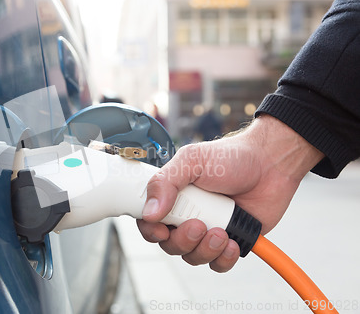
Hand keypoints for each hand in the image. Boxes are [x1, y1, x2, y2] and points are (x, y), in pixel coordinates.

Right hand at [137, 115, 323, 271]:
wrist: (271, 164)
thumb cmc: (231, 157)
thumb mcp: (192, 160)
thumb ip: (166, 182)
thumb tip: (150, 212)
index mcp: (172, 196)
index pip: (149, 222)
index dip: (151, 231)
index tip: (163, 230)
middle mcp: (186, 215)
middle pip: (170, 245)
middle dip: (183, 240)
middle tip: (199, 225)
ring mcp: (207, 229)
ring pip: (193, 257)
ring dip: (206, 250)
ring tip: (222, 231)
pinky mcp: (229, 241)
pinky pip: (217, 263)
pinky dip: (223, 259)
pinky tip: (232, 242)